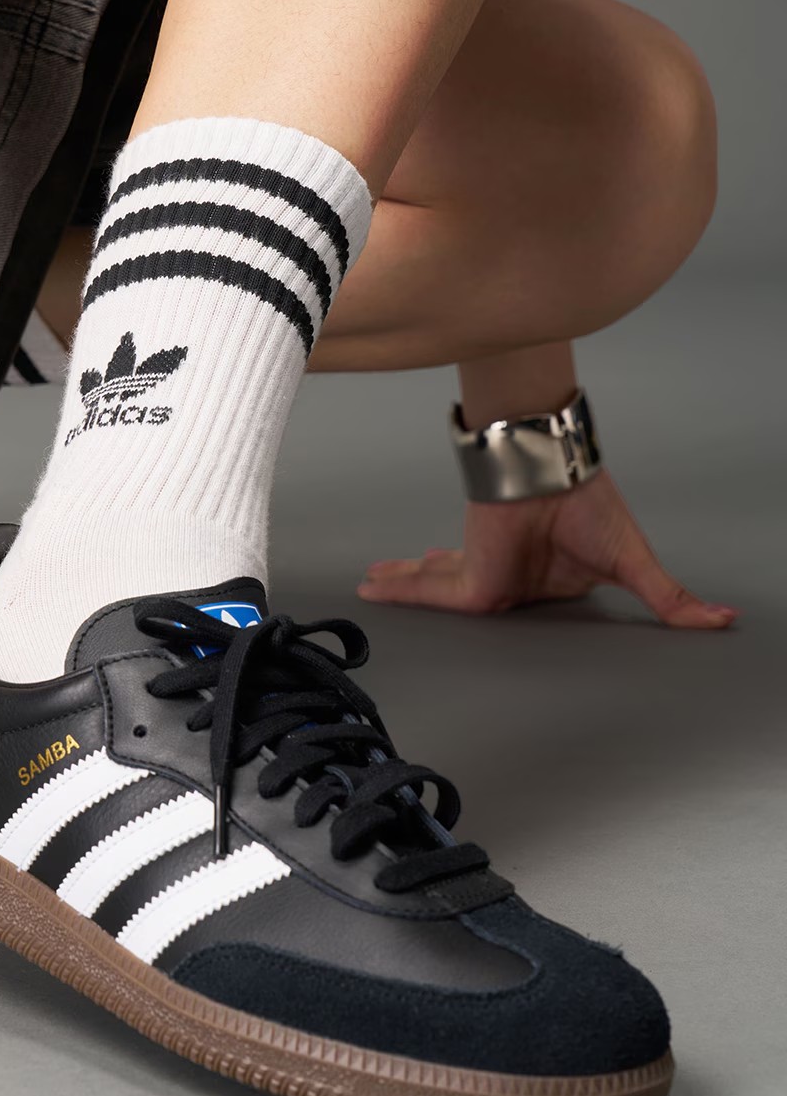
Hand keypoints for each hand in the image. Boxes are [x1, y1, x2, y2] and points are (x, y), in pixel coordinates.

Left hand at [356, 470, 736, 628]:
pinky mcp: (470, 576)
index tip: (471, 583)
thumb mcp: (633, 562)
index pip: (516, 591)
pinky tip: (372, 586)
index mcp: (550, 578)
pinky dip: (401, 588)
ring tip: (372, 581)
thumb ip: (668, 599)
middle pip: (465, 585)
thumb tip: (723, 621)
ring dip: (405, 582)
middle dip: (431, 581)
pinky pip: (429, 590)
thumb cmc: (591, 506)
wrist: (555, 473)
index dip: (493, 586)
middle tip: (394, 582)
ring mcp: (489, 574)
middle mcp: (514, 576)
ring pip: (438, 585)